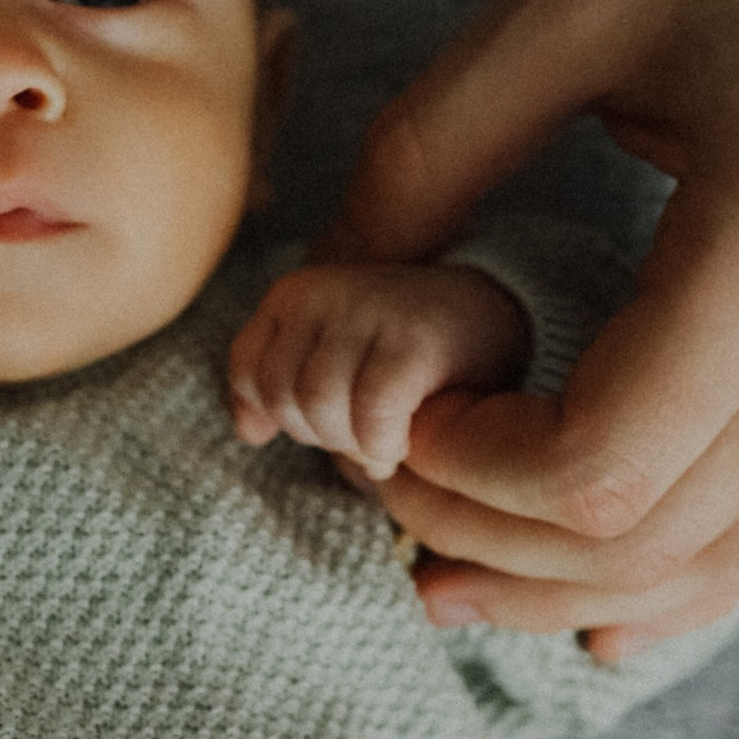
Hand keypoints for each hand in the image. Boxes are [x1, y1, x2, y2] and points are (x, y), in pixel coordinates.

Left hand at [227, 260, 527, 482]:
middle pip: (283, 398)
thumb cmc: (400, 351)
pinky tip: (402, 445)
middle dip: (320, 434)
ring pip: (320, 409)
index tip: (324, 421)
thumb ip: (278, 388)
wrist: (489, 317)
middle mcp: (322, 293)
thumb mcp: (328, 358)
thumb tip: (249, 434)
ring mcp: (367, 310)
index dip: (281, 416)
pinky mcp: (413, 339)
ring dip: (351, 444)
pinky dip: (383, 445)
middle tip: (361, 433)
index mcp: (292, 295)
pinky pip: (371, 415)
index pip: (249, 376)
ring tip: (381, 439)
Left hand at [343, 0, 738, 653]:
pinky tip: (587, 607)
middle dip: (483, 537)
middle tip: (374, 482)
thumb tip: (322, 281)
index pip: (598, 465)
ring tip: (436, 568)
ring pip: (712, 560)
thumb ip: (431, 147)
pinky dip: (673, 581)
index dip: (463, 474)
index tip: (384, 412)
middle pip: (643, 539)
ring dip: (561, 584)